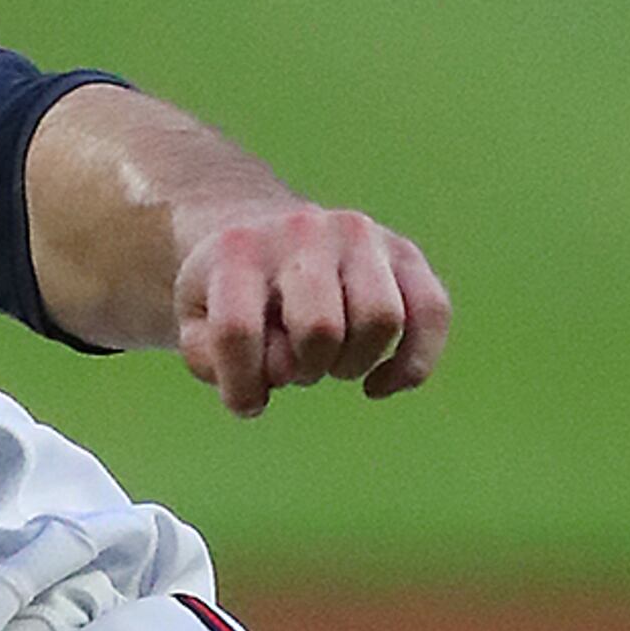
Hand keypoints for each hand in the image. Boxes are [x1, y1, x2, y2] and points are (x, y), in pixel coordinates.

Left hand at [172, 200, 450, 418]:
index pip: (239, 331)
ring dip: (355, 363)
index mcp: (239, 250)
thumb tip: (282, 369)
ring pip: (382, 319)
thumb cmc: (227, 296)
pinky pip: (433, 312)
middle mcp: (303, 230)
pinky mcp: (402, 252)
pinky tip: (378, 384)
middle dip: (307, 370)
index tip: (247, 400)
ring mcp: (360, 235)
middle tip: (294, 365)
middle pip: (321, 329)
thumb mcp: (195, 326)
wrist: (260, 233)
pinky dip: (413, 364)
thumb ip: (213, 358)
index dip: (241, 385)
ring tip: (331, 360)